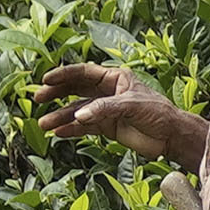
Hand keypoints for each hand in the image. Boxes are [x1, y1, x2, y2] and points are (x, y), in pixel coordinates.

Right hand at [28, 56, 202, 167]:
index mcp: (115, 78)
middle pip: (75, 89)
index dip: (64, 75)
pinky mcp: (107, 127)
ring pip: (77, 111)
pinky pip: (84, 127)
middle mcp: (108, 92)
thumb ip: (105, 109)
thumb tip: (79, 115)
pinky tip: (58, 133)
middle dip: (56, 94)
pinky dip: (71, 129)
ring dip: (60, 117)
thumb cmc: (158, 113)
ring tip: (44, 124)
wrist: (171, 137)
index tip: (46, 80)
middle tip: (38, 98)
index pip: (84, 72)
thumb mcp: (132, 106)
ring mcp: (106, 110)